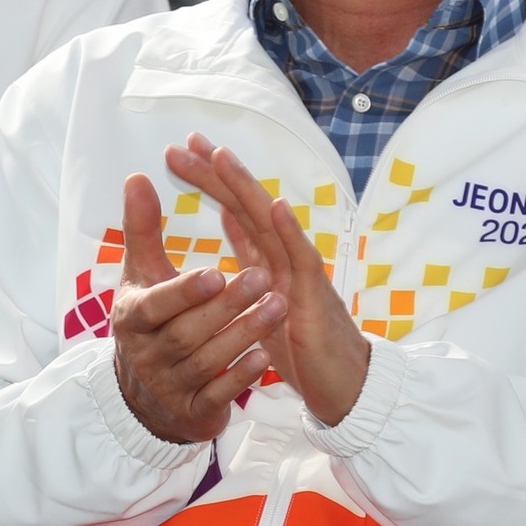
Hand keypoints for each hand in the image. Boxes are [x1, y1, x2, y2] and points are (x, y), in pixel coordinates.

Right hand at [110, 169, 278, 443]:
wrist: (146, 394)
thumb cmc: (149, 320)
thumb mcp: (141, 276)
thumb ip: (142, 228)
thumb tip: (138, 176)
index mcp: (131, 318)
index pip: (156, 305)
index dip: (185, 291)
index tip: (216, 271)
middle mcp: (146, 355)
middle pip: (186, 332)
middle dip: (226, 306)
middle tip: (263, 278)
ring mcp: (169, 386)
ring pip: (207, 361)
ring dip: (244, 333)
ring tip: (278, 306)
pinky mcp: (193, 410)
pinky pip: (218, 395)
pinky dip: (241, 376)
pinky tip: (267, 357)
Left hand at [166, 135, 369, 428]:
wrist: (344, 386)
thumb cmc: (305, 345)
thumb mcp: (264, 295)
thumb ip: (250, 255)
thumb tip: (228, 216)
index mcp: (269, 258)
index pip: (235, 208)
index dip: (210, 178)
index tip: (182, 149)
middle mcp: (285, 257)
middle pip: (248, 205)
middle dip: (218, 172)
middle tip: (188, 139)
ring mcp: (302, 274)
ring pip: (272, 222)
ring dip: (247, 188)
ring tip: (222, 156)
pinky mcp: (316, 299)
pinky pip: (303, 260)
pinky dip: (290, 231)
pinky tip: (276, 205)